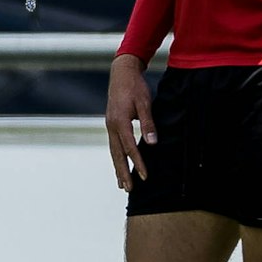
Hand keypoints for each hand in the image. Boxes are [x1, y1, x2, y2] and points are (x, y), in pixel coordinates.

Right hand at [105, 53, 155, 191]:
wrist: (121, 72)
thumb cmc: (135, 86)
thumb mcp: (145, 102)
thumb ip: (148, 123)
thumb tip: (152, 143)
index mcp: (119, 121)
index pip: (129, 147)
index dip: (137, 163)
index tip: (145, 176)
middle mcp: (111, 126)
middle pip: (117, 154)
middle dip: (122, 172)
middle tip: (128, 189)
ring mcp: (110, 125)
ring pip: (113, 151)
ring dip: (118, 168)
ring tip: (122, 184)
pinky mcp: (111, 124)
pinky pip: (113, 145)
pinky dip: (117, 157)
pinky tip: (120, 165)